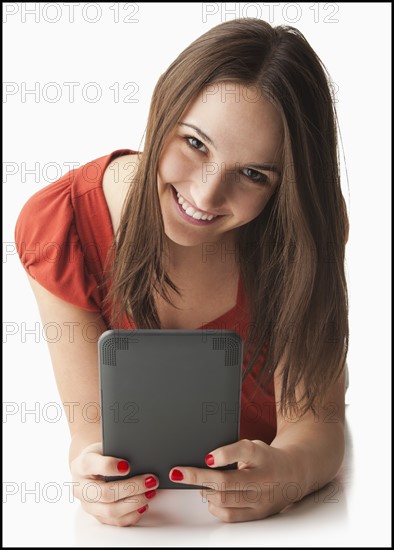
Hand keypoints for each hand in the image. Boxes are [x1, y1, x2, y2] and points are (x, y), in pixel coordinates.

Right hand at [70, 442, 158, 525]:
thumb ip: (117, 452)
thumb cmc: (101, 455)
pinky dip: (132, 515)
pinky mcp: (97, 516)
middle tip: (150, 480)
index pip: (91, 465)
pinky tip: (144, 505)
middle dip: (131, 488)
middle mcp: (80, 488)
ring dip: (134, 503)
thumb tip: (141, 458)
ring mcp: (88, 505)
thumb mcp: (105, 447)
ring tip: (151, 493)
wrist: (90, 467)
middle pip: (105, 493)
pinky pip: (115, 521)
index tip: (127, 466)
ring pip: (110, 511)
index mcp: (80, 465)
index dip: (109, 466)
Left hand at [169, 439, 298, 522]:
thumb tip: (203, 461)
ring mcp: (261, 499)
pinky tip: (209, 497)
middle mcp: (263, 478)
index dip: (224, 454)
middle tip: (178, 473)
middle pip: (226, 481)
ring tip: (195, 483)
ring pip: (224, 500)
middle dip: (198, 477)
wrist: (294, 473)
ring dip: (204, 491)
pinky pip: (229, 515)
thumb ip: (234, 450)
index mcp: (261, 455)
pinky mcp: (258, 514)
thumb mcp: (254, 446)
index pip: (244, 451)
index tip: (206, 457)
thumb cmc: (266, 458)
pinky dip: (214, 506)